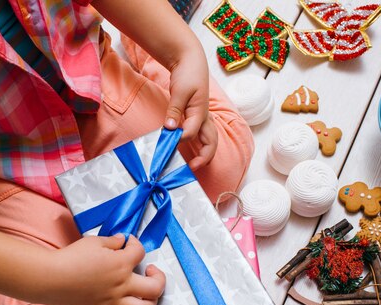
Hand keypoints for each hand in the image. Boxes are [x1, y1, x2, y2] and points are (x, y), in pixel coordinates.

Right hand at [42, 234, 164, 304]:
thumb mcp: (95, 242)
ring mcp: (113, 302)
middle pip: (154, 287)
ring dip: (151, 303)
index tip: (129, 242)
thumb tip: (122, 241)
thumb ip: (112, 241)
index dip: (136, 244)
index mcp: (122, 264)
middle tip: (150, 270)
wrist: (51, 276)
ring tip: (148, 295)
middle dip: (158, 277)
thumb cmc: (72, 257)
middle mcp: (122, 285)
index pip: (140, 252)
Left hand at [164, 46, 217, 170]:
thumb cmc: (188, 74)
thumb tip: (169, 128)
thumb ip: (174, 110)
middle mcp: (205, 118)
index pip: (192, 132)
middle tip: (192, 167)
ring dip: (203, 154)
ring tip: (192, 165)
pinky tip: (187, 152)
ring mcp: (202, 119)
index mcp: (201, 112)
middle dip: (204, 157)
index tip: (168, 141)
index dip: (180, 138)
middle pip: (211, 143)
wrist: (191, 61)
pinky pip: (200, 136)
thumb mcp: (179, 91)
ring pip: (208, 141)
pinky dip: (197, 146)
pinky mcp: (197, 118)